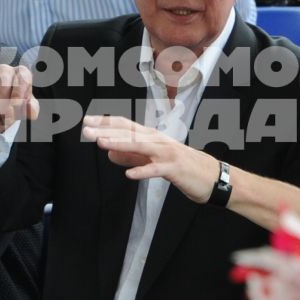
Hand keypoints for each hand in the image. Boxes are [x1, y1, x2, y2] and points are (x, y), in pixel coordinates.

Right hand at [0, 64, 37, 132]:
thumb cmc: (16, 104)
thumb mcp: (27, 108)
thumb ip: (32, 109)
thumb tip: (30, 109)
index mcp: (22, 73)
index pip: (22, 79)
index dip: (18, 94)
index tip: (14, 106)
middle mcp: (5, 70)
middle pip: (3, 85)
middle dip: (3, 104)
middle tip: (4, 115)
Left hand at [80, 114, 219, 201]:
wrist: (214, 178)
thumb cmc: (183, 168)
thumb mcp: (153, 160)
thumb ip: (132, 156)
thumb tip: (110, 153)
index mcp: (152, 138)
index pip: (125, 126)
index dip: (106, 123)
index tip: (86, 122)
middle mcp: (159, 141)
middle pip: (129, 133)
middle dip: (106, 130)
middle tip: (85, 130)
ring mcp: (167, 154)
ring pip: (141, 147)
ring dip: (120, 143)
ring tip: (101, 143)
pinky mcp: (175, 169)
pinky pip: (157, 170)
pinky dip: (143, 171)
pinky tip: (129, 175)